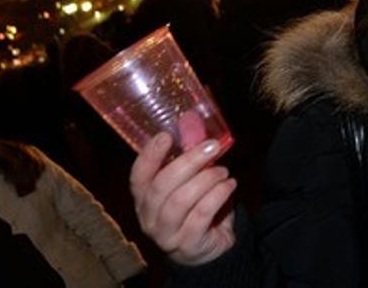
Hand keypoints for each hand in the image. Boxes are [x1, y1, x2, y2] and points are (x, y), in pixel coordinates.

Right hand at [129, 133, 236, 265]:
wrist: (209, 248)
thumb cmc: (197, 206)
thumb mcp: (192, 178)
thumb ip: (189, 152)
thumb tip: (190, 119)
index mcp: (144, 199)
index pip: (138, 176)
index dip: (149, 156)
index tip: (167, 135)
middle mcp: (148, 217)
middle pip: (162, 186)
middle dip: (189, 162)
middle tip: (213, 148)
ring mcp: (166, 234)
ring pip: (181, 201)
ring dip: (207, 179)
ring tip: (224, 171)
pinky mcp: (187, 245)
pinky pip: (201, 215)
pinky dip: (218, 195)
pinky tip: (229, 185)